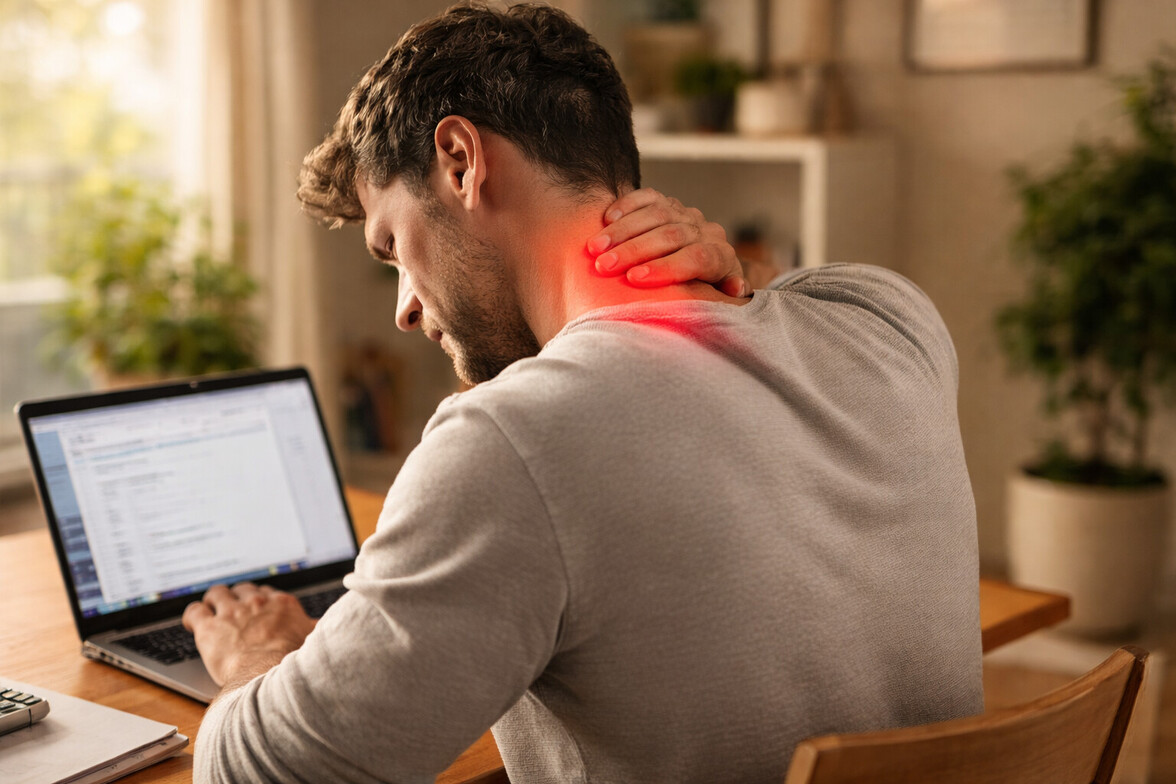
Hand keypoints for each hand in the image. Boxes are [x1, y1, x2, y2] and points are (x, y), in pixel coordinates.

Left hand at [182, 583, 316, 686]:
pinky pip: (194, 611)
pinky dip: (192, 614)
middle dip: (237, 597)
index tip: (257, 610)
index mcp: (282, 605)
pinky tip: (192, 622)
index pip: (267, 593)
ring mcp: (231, 613)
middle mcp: (256, 603)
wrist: (268, 678)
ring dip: (213, 600)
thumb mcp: (315, 642)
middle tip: (233, 609)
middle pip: (242, 589)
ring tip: (210, 609)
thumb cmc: (292, 665)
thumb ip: (319, 631)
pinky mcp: (209, 628)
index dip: (260, 601)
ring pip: (216, 593)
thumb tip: (332, 628)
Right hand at [586, 188, 749, 297]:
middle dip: (634, 250)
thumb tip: (736, 289)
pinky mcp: (666, 202)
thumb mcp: (718, 302)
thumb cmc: (703, 294)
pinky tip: (605, 219)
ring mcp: (685, 213)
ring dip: (622, 231)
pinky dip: (626, 205)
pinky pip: (648, 196)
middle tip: (603, 267)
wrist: (704, 263)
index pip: (697, 258)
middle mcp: (705, 230)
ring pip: (656, 214)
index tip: (634, 279)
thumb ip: (725, 300)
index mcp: (721, 257)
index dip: (666, 268)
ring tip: (594, 248)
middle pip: (671, 235)